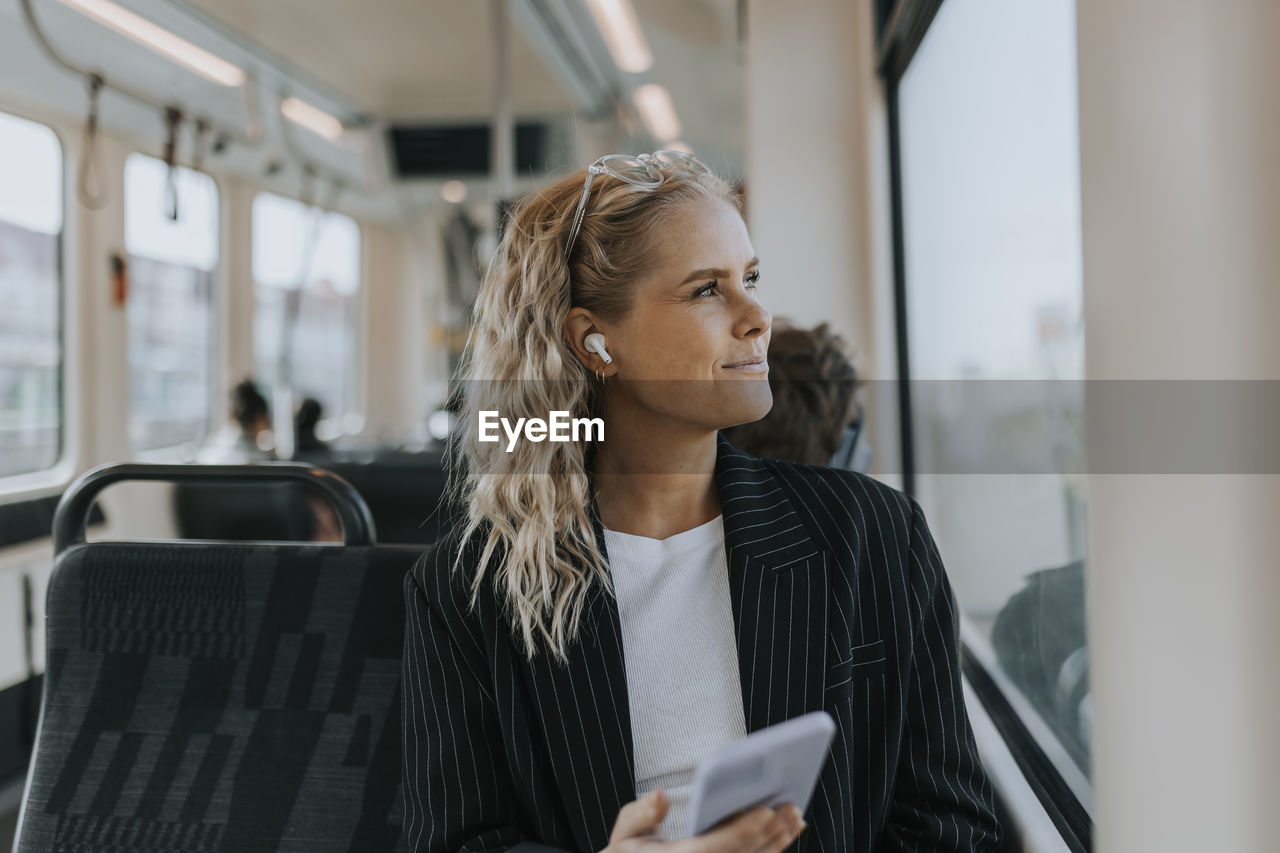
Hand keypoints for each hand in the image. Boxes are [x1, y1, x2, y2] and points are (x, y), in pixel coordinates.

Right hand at [601, 789, 805, 852]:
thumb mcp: (624, 836)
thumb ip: (641, 815)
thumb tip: (660, 796)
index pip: (714, 848)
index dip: (741, 831)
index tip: (764, 812)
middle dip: (769, 833)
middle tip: (791, 808)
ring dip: (777, 843)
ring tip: (795, 819)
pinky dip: (770, 851)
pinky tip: (784, 835)